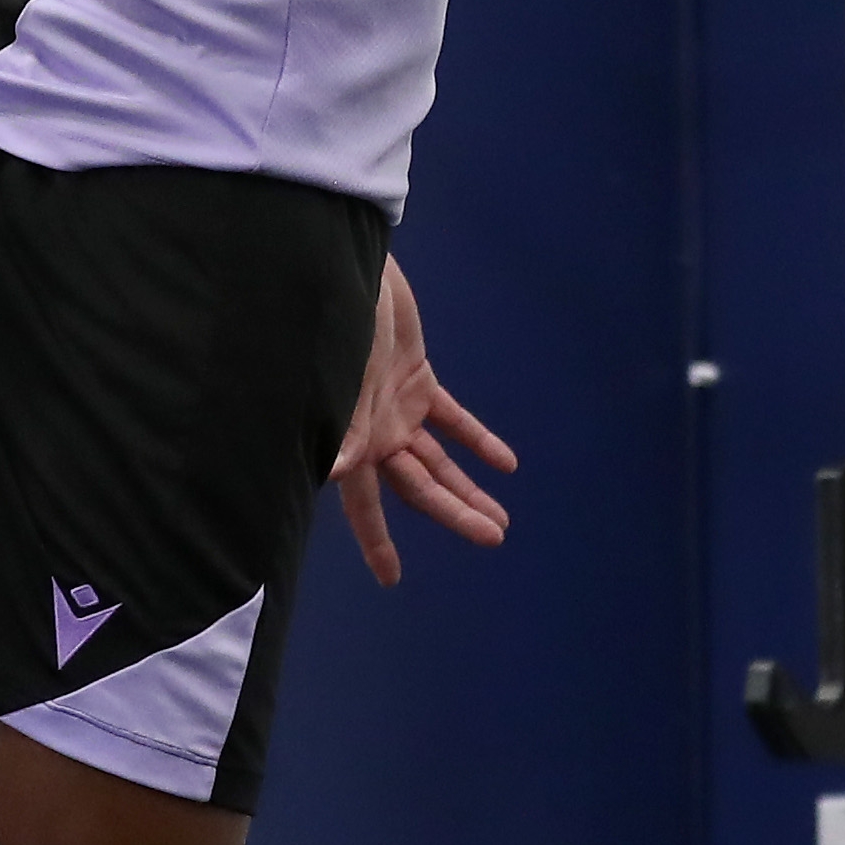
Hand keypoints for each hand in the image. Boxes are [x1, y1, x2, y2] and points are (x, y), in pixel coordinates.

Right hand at [329, 258, 513, 587]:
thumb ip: (346, 424)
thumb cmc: (341, 319)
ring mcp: (396, 407)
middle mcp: (374, 432)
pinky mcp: (416, 378)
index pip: (366, 503)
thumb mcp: (346, 372)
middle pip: (418, 487)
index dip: (377, 541)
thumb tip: (337, 474)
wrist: (350, 266)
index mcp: (354, 438)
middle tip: (493, 538)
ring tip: (500, 518)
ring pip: (438, 460)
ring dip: (468, 487)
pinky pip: (451, 418)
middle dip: (454, 513)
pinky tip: (506, 464)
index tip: (391, 578)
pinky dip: (477, 440)